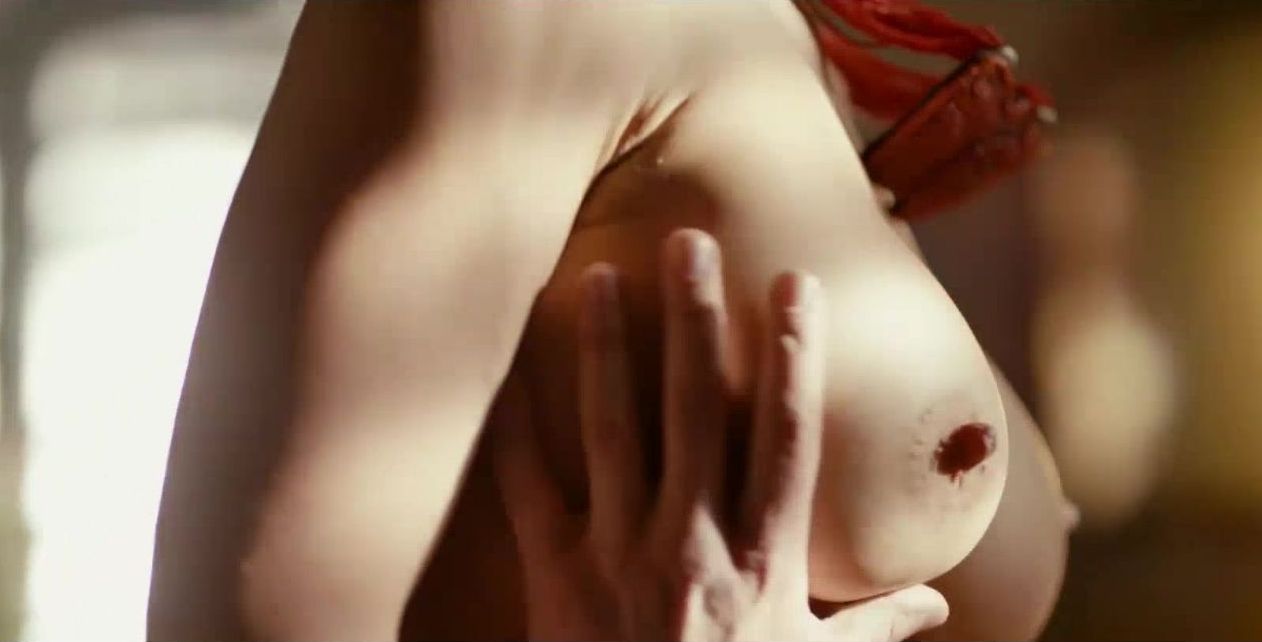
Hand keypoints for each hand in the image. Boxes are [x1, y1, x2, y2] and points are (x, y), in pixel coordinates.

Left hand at [492, 229, 948, 640]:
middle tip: (689, 241)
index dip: (796, 357)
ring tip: (596, 277)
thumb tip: (937, 605)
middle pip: (697, 410)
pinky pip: (530, 491)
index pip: (787, 438)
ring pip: (614, 430)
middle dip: (696, 320)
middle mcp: (694, 544)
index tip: (797, 285)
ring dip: (607, 348)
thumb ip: (872, 631)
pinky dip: (513, 432)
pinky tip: (506, 370)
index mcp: (764, 562)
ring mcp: (619, 556)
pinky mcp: (556, 578)